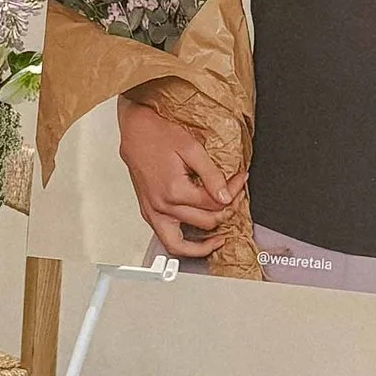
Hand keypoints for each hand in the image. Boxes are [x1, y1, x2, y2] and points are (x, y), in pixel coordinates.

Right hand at [117, 97, 236, 257]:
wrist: (135, 130)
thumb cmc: (158, 134)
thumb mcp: (192, 148)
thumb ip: (211, 175)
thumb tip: (226, 196)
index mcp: (174, 190)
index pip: (215, 203)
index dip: (233, 193)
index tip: (239, 180)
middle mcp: (161, 206)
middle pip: (205, 222)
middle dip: (226, 211)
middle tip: (234, 197)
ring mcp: (153, 212)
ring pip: (181, 244)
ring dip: (204, 243)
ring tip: (218, 239)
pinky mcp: (148, 212)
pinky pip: (166, 240)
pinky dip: (184, 245)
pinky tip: (196, 239)